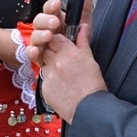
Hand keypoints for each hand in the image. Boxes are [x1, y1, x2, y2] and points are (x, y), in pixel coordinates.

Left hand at [28, 0, 105, 123]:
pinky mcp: (44, 88)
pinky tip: (61, 86)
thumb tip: (83, 28)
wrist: (89, 109)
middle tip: (62, 60)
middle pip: (46, 50)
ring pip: (44, 65)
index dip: (58, 41)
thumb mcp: (91, 60)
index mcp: (68, 53)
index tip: (62, 45)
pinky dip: (50, 80)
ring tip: (64, 75)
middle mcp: (56, 63)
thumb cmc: (93, 85)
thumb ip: (83, 42)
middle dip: (52, 53)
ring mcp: (48, 76)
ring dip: (51, 67)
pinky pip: (44, 79)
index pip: (54, 38)